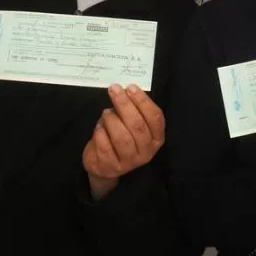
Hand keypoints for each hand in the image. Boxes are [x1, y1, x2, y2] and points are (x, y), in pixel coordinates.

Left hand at [82, 84, 164, 198]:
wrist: (105, 165)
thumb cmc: (121, 137)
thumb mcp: (131, 124)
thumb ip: (133, 110)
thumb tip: (124, 91)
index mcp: (156, 138)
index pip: (155, 118)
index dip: (144, 102)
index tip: (131, 88)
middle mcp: (146, 152)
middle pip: (138, 126)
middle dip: (125, 105)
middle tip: (114, 90)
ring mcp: (129, 162)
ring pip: (122, 138)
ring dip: (112, 121)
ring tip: (106, 112)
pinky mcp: (111, 167)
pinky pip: (106, 148)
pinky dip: (101, 134)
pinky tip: (99, 127)